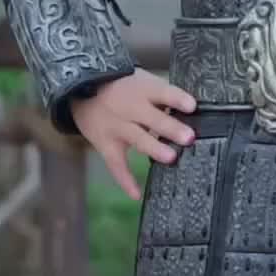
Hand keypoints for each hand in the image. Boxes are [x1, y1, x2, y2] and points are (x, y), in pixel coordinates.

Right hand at [70, 69, 196, 202]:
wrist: (82, 86)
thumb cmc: (123, 86)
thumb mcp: (142, 81)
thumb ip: (163, 96)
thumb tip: (192, 113)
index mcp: (144, 89)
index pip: (163, 92)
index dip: (177, 99)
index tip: (192, 106)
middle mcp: (130, 108)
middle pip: (152, 118)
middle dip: (170, 127)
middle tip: (189, 137)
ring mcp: (117, 126)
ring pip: (137, 138)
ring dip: (154, 148)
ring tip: (171, 158)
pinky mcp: (106, 144)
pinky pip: (116, 164)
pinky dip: (125, 180)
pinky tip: (137, 195)